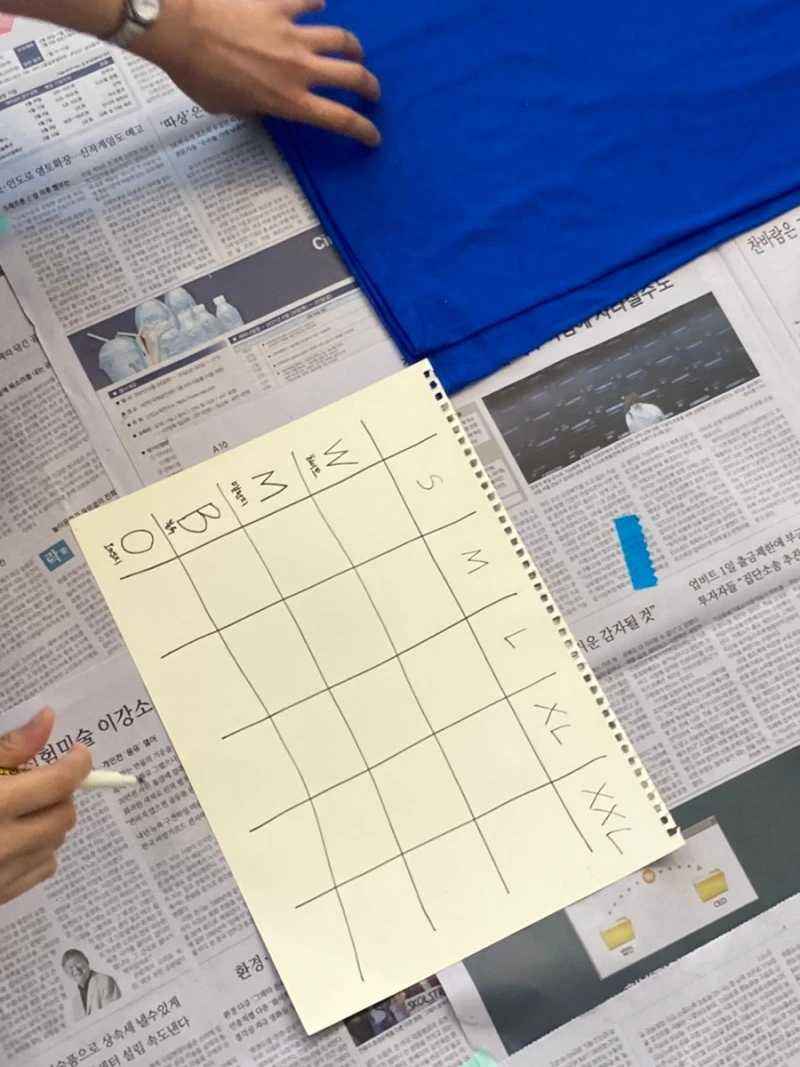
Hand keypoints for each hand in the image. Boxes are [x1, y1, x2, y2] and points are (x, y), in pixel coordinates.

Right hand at [0, 709, 91, 904]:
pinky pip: (40, 870)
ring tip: (18, 810)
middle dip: (59, 794)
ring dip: (48, 822)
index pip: (60, 782)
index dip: (76, 763)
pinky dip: (36, 851)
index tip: (75, 753)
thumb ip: (7, 749)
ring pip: (55, 843)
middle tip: (36, 782)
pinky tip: (11, 838)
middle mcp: (2, 844)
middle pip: (64, 815)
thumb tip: (47, 721)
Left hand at [139, 0, 381, 145]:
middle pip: (352, 77)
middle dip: (369, 86)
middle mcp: (299, 69)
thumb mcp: (227, 107)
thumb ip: (251, 107)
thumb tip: (257, 102)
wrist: (181, 28)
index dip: (361, 130)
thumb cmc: (197, 73)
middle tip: (371, 91)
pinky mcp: (279, 5)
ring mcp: (292, 34)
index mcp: (287, 101)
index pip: (338, 120)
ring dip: (352, 47)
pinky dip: (317, 3)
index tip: (372, 136)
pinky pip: (308, 1)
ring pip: (340, 39)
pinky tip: (319, 3)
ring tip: (353, 51)